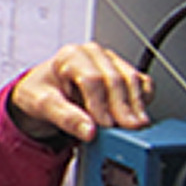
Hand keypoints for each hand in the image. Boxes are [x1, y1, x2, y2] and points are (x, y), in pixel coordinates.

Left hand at [9, 42, 152, 143]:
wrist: (44, 91)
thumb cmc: (41, 93)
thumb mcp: (42, 105)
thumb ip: (65, 118)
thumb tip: (89, 131)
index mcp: (70, 56)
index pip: (91, 79)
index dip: (100, 104)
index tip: (105, 125)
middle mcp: (93, 55)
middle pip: (115, 78)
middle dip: (123, 106)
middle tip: (128, 128)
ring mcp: (110, 62)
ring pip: (131, 78)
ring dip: (137, 104)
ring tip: (138, 125)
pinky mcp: (123, 73)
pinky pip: (141, 81)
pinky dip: (144, 98)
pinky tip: (140, 113)